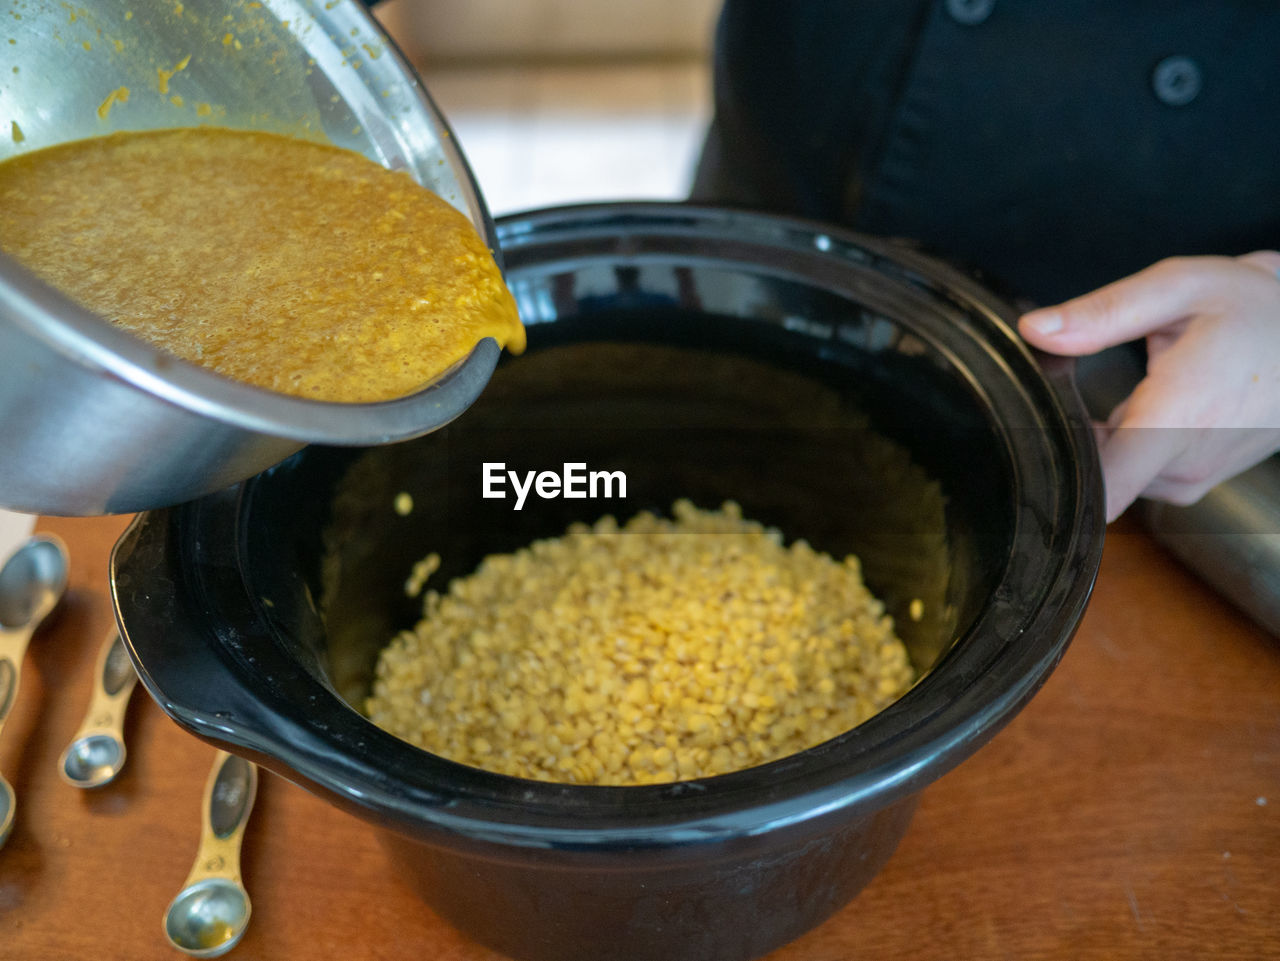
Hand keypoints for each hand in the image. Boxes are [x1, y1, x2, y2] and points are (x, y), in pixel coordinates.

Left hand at [1018, 252, 1279, 522]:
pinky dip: (1122, 445)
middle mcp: (1182, 465)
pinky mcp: (1191, 484)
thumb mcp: (1179, 287)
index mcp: (1176, 420)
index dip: (1056, 480)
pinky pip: (1132, 473)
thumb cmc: (1253, 310)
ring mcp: (1189, 481)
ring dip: (1098, 438)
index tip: (1027, 454)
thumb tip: (1034, 329)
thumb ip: (1102, 312)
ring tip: (1126, 390)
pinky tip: (1138, 409)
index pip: (1105, 492)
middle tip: (1074, 389)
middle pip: (1091, 475)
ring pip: (1109, 473)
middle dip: (1068, 436)